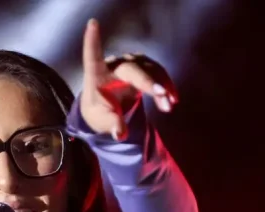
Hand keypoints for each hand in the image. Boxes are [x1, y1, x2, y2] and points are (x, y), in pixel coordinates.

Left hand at [80, 18, 178, 140]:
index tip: (92, 24)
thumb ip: (111, 125)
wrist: (106, 108)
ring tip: (169, 106)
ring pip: (149, 70)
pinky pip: (157, 74)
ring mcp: (130, 64)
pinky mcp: (143, 68)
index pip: (93, 56)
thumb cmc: (98, 111)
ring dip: (161, 86)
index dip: (92, 40)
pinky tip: (173, 100)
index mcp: (96, 74)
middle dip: (147, 80)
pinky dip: (166, 86)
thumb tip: (119, 134)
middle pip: (132, 68)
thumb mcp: (101, 121)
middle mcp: (114, 65)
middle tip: (161, 94)